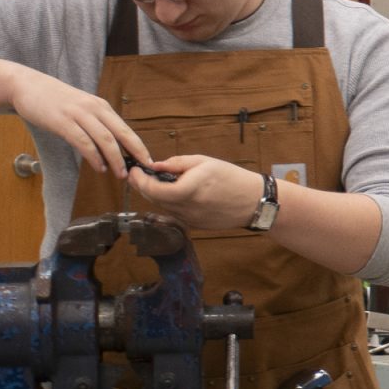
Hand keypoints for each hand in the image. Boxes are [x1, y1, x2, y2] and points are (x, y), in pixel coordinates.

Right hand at [8, 68, 149, 177]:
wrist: (28, 86)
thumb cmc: (56, 102)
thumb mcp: (82, 109)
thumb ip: (96, 124)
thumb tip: (112, 148)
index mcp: (101, 107)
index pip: (126, 129)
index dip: (139, 146)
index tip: (148, 162)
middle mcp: (94, 108)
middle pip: (121, 134)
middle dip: (134, 154)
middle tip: (141, 171)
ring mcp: (79, 114)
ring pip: (105, 139)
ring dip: (115, 159)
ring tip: (120, 174)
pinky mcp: (63, 122)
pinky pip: (84, 142)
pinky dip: (94, 157)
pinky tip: (99, 167)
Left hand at [128, 155, 264, 229]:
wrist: (252, 202)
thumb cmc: (231, 178)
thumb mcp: (204, 161)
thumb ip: (176, 163)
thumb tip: (155, 165)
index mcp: (187, 190)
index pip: (152, 189)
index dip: (139, 180)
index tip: (135, 170)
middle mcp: (185, 209)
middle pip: (153, 199)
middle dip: (142, 187)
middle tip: (139, 174)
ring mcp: (189, 220)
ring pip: (162, 207)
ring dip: (155, 195)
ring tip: (158, 181)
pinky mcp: (193, 226)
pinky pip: (173, 214)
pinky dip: (168, 203)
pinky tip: (175, 193)